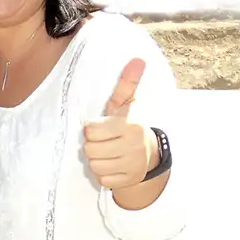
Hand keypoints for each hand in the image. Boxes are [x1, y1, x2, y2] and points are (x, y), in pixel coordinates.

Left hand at [83, 59, 157, 188]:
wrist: (149, 154)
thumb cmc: (128, 126)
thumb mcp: (126, 105)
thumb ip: (127, 84)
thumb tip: (137, 59)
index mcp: (129, 126)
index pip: (91, 131)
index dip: (92, 130)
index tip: (100, 128)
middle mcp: (132, 146)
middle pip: (90, 150)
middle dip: (93, 146)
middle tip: (103, 142)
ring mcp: (132, 165)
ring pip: (95, 166)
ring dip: (97, 160)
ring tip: (107, 153)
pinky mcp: (128, 180)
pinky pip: (102, 179)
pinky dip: (104, 174)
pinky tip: (112, 166)